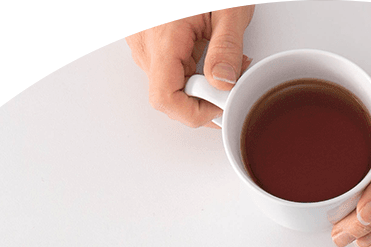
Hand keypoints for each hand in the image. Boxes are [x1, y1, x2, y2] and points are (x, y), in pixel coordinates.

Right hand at [127, 7, 254, 127]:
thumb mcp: (229, 9)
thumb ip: (227, 49)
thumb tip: (223, 85)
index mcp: (162, 38)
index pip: (166, 100)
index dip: (194, 113)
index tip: (219, 106)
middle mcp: (145, 43)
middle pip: (169, 95)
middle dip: (203, 97)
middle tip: (230, 81)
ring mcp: (141, 41)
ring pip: (168, 82)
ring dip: (197, 83)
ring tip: (221, 60)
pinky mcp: (145, 37)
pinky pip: (165, 65)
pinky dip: (189, 67)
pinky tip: (206, 51)